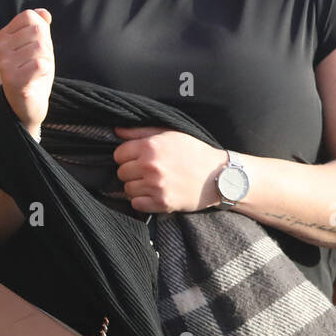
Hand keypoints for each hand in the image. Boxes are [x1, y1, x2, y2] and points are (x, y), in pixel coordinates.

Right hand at [0, 8, 53, 137]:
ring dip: (47, 60)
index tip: (37, 46)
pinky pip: (40, 64)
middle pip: (38, 32)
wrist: (28, 102)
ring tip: (37, 71)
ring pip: (41, 48)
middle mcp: (0, 48)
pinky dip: (45, 71)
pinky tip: (37, 79)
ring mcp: (4, 65)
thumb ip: (40, 27)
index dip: (42, 31)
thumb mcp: (38, 45)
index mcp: (4, 36)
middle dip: (47, 47)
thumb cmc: (33, 71)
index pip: (30, 17)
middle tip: (39, 62)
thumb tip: (44, 13)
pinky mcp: (13, 81)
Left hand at [112, 127, 227, 213]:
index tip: (139, 159)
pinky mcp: (162, 203)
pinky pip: (136, 204)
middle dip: (132, 172)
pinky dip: (143, 201)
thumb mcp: (171, 134)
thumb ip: (142, 131)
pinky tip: (155, 194)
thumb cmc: (195, 152)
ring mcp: (156, 186)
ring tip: (153, 183)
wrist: (219, 175)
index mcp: (151, 146)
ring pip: (128, 189)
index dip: (128, 156)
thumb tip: (116, 131)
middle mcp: (151, 166)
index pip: (119, 154)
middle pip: (122, 172)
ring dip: (137, 187)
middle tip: (148, 172)